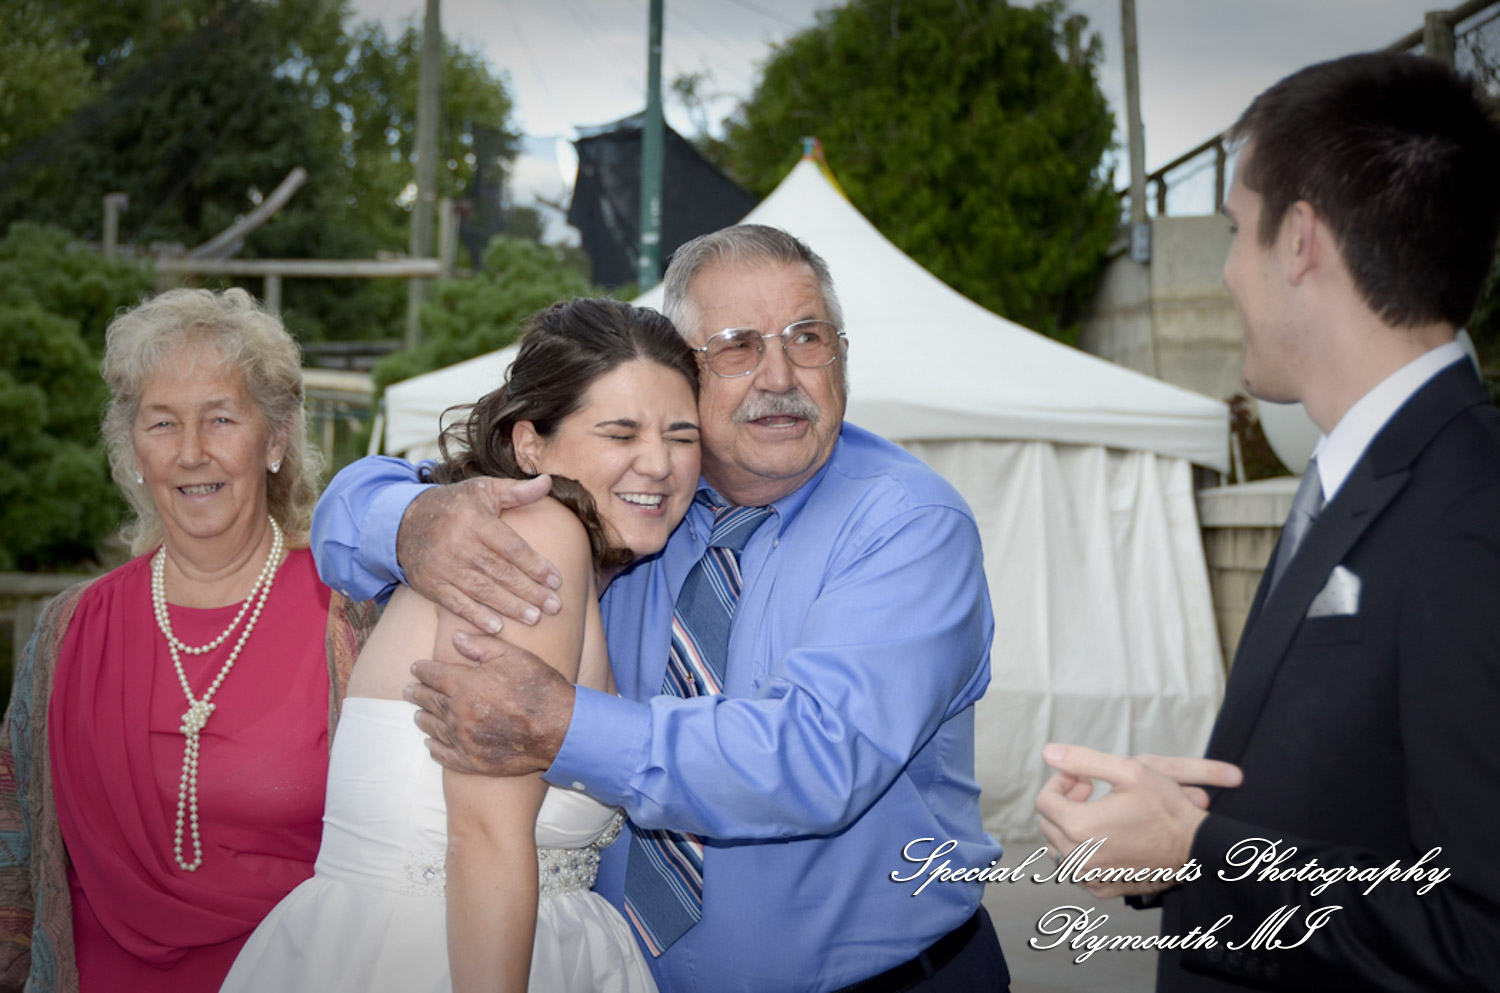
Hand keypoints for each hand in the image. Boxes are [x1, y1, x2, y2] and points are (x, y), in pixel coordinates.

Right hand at [397, 474, 562, 632]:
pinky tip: (497, 627)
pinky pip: (456, 604)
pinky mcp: (431, 584)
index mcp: (475, 520)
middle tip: (554, 606)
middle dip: (530, 591)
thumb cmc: (453, 505)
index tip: (557, 580)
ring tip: (535, 618)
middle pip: (501, 572)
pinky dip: (476, 616)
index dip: (535, 565)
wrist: (402, 522)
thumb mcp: (482, 490)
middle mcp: (459, 544)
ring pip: (483, 590)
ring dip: (510, 606)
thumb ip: (516, 490)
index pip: (511, 547)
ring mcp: (444, 566)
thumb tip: (547, 482)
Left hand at [405, 630, 574, 775]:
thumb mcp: (513, 656)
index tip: (415, 667)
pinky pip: (444, 754)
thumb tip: (455, 638)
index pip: (433, 674)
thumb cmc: (538, 688)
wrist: (558, 729)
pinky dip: (434, 747)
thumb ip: (481, 645)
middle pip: (428, 700)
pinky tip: (430, 743)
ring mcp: (463, 739)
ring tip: (417, 714)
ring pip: (433, 727)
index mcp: (465, 684)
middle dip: (417, 692)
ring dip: (422, 718)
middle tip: (408, 690)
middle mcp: (457, 712)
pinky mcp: (472, 761)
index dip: (422, 669)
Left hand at [1034, 743, 1241, 899]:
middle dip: (1064, 802)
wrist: (1196, 849)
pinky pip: (1076, 869)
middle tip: (1089, 790)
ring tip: (1096, 813)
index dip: (1060, 783)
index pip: (1043, 801)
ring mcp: (1089, 877)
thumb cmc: (1166, 808)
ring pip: (1058, 847)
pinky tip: (1104, 838)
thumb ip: (1083, 759)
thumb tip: (1048, 752)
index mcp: (1079, 826)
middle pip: (1048, 824)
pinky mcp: (1102, 889)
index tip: (1082, 779)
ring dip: (1069, 827)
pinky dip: (1081, 852)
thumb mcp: (1128, 771)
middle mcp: (1078, 857)